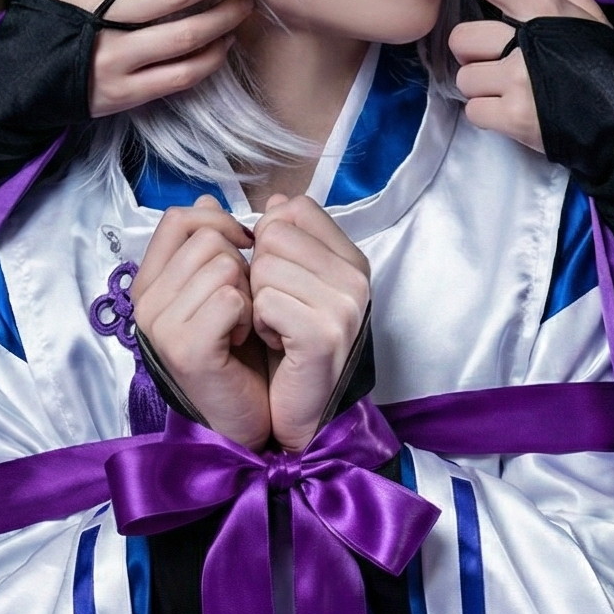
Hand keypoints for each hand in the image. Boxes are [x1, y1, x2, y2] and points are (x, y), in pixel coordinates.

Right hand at [25, 0, 269, 118]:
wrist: (20, 78)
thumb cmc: (45, 8)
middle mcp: (100, 17)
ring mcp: (114, 58)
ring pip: (183, 37)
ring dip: (224, 19)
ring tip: (248, 1)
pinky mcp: (125, 92)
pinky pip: (179, 76)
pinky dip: (209, 60)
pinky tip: (225, 42)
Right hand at [130, 197, 270, 446]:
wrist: (246, 415)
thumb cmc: (238, 353)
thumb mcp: (223, 289)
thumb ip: (211, 246)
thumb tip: (206, 197)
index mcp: (150, 283)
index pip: (178, 219)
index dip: (218, 221)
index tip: (243, 248)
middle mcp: (145, 302)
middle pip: (206, 238)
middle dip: (240, 264)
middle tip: (242, 305)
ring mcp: (160, 326)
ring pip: (223, 265)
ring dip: (248, 293)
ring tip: (242, 324)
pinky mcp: (186, 349)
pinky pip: (231, 298)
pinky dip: (250, 316)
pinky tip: (244, 339)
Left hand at [248, 197, 371, 452]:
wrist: (305, 412)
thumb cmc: (292, 348)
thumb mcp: (293, 285)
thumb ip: (288, 241)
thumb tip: (276, 201)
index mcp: (351, 259)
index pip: (295, 208)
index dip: (270, 239)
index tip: (279, 278)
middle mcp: (356, 278)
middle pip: (274, 234)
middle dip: (259, 273)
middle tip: (276, 310)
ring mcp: (344, 305)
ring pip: (264, 266)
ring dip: (257, 301)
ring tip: (278, 329)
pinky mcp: (324, 333)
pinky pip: (265, 300)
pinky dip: (259, 324)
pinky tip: (278, 344)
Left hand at [401, 0, 606, 154]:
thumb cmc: (602, 64)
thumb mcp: (584, 11)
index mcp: (542, 7)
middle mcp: (527, 40)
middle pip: (461, 39)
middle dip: (477, 58)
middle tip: (510, 69)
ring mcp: (519, 79)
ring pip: (466, 79)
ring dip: (485, 91)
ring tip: (520, 94)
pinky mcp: (514, 116)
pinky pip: (474, 111)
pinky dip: (491, 118)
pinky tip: (519, 115)